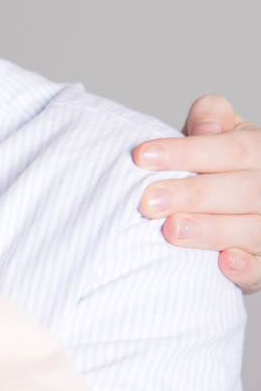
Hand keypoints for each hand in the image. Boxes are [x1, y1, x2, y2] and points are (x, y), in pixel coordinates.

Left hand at [135, 95, 260, 291]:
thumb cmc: (219, 169)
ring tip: (172, 230)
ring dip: (213, 230)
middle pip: (241, 190)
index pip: (230, 149)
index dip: (187, 152)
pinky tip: (224, 263)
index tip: (142, 157)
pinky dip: (248, 268)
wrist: (239, 207)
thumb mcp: (219, 138)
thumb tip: (205, 126)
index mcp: (257, 153)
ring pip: (253, 229)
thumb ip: (210, 122)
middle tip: (149, 202)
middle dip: (193, 195)